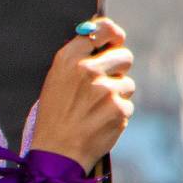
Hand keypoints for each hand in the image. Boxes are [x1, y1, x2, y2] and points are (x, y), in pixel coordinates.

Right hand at [30, 18, 134, 169]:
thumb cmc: (54, 115)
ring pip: (127, 84)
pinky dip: (117, 113)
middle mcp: (87, 70)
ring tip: (96, 110)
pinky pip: (127, 104)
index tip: (115, 38)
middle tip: (105, 83)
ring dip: (117, 95)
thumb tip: (106, 35)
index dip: (111, 34)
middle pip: (124, 55)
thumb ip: (78, 57)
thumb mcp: (56, 80)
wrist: (56, 151)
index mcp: (68, 59)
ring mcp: (106, 89)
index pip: (101, 30)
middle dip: (119, 68)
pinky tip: (100, 122)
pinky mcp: (119, 109)